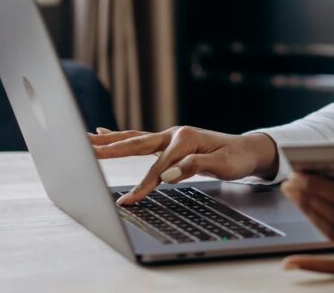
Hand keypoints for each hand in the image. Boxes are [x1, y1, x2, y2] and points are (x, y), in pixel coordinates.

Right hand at [89, 126, 274, 204]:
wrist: (248, 149)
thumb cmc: (236, 158)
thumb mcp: (221, 165)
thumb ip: (193, 167)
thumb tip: (166, 175)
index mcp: (185, 138)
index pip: (158, 166)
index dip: (143, 185)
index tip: (128, 201)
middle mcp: (175, 134)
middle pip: (137, 143)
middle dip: (111, 148)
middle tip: (86, 148)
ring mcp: (170, 136)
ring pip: (134, 138)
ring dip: (110, 140)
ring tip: (87, 137)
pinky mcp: (169, 142)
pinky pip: (140, 140)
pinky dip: (121, 137)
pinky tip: (105, 133)